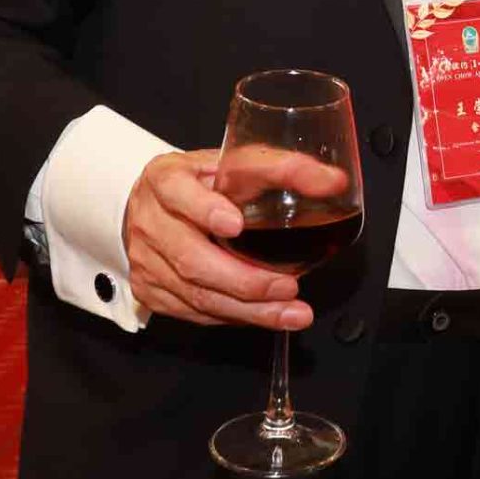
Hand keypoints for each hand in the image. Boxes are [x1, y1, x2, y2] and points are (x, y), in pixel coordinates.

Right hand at [123, 146, 339, 328]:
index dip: (205, 210)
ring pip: (196, 293)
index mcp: (165, 179)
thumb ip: (282, 169)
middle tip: (287, 286)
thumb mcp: (234, 162)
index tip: (235, 224)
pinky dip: (235, 316)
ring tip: (291, 312)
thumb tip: (333, 182)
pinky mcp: (151, 291)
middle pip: (191, 258)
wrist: (154, 206)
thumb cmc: (201, 182)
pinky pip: (195, 312)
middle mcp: (150, 222)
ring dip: (248, 309)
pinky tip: (266, 315)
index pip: (179, 193)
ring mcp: (146, 261)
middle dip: (244, 279)